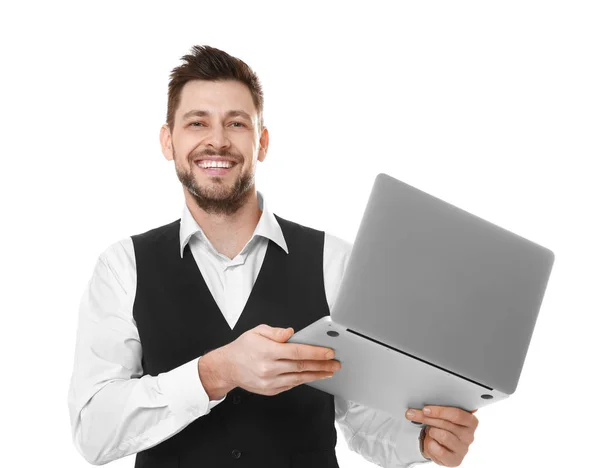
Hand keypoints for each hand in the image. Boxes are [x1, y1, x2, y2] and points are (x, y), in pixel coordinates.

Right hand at [208, 324, 341, 396]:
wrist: (227, 368)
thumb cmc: (242, 348)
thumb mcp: (257, 331)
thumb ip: (275, 332)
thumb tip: (291, 332)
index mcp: (268, 351)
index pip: (298, 352)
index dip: (316, 353)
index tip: (329, 352)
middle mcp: (269, 368)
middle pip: (302, 366)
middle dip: (322, 365)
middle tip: (335, 363)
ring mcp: (270, 382)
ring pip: (299, 378)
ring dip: (316, 375)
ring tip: (329, 371)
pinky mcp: (270, 390)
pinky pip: (291, 385)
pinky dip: (303, 380)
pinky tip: (312, 376)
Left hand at [405, 406, 478, 466]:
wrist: (442, 446)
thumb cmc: (444, 427)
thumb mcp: (443, 416)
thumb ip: (438, 409)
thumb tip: (421, 408)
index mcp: (471, 421)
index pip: (457, 414)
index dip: (439, 411)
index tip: (425, 409)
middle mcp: (469, 435)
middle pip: (446, 423)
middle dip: (426, 418)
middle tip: (412, 414)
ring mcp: (463, 449)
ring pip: (442, 435)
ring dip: (432, 432)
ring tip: (431, 432)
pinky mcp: (455, 460)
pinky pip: (439, 450)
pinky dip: (431, 445)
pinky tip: (432, 443)